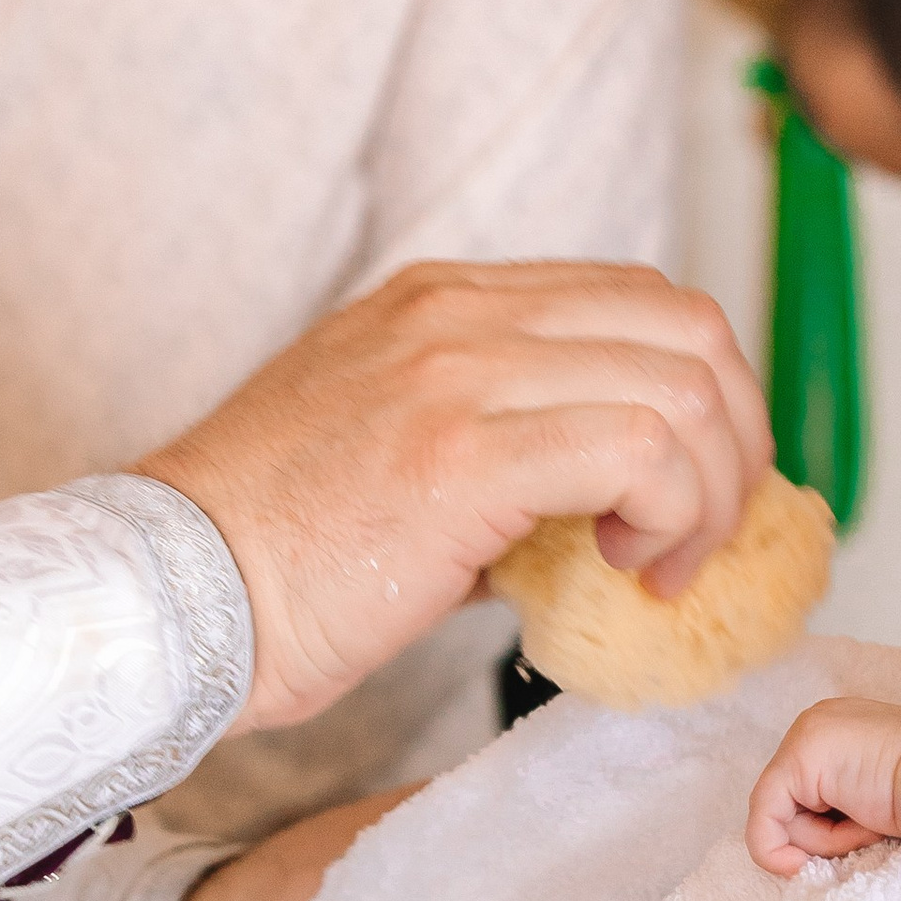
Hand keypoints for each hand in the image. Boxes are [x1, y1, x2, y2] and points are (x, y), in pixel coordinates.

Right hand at [139, 261, 771, 737]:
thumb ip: (507, 455)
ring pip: (681, 382)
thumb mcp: (401, 463)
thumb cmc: (271, 561)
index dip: (701, 394)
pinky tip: (634, 572)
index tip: (692, 492)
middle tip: (708, 534)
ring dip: (711, 488)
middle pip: (685, 324)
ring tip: (665, 566)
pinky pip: (641, 448)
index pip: (638, 299)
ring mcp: (457, 371)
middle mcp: (457, 312)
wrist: (165, 601)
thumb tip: (621, 511)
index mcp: (443, 301)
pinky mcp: (461, 452)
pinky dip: (674, 515)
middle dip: (735, 436)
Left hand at [747, 699, 900, 874]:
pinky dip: (775, 853)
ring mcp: (804, 737)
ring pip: (781, 816)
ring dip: (822, 841)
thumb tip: (805, 846)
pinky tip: (800, 863)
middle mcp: (816, 725)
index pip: (808, 791)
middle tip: (869, 831)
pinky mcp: (794, 762)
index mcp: (841, 729)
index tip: (856, 844)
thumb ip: (846, 805)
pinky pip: (763, 823)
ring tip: (867, 826)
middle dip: (823, 835)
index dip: (824, 828)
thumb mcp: (879, 796)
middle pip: (790, 803)